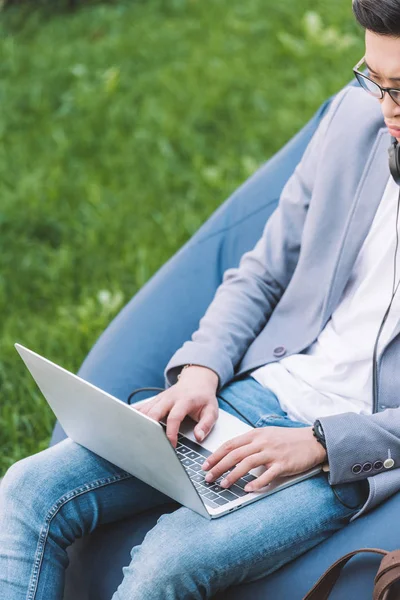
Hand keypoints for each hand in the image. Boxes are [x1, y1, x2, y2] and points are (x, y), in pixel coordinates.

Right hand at [132, 366, 218, 447]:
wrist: (197, 380)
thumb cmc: (203, 398)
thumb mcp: (212, 410)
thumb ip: (206, 424)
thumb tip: (198, 437)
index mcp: (184, 400)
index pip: (174, 417)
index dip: (171, 432)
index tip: (171, 445)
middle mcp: (169, 398)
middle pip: (154, 412)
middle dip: (149, 428)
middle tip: (148, 443)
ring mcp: (160, 398)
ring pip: (145, 410)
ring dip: (140, 423)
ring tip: (136, 439)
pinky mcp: (155, 400)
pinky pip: (141, 408)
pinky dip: (134, 416)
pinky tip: (128, 425)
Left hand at [202, 426, 326, 491]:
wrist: (312, 440)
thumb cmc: (288, 439)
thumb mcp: (266, 435)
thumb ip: (250, 443)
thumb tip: (232, 454)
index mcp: (255, 434)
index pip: (230, 444)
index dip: (216, 455)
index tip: (205, 465)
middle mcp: (262, 442)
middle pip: (235, 454)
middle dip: (218, 466)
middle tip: (208, 477)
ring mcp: (272, 453)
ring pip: (247, 463)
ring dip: (232, 475)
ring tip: (223, 485)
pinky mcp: (283, 464)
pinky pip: (267, 475)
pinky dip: (256, 483)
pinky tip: (247, 489)